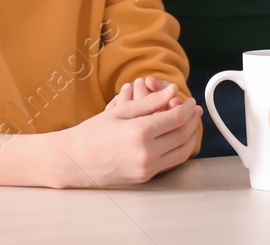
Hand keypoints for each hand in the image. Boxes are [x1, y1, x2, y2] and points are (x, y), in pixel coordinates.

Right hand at [64, 82, 201, 186]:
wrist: (75, 160)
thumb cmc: (93, 133)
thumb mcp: (121, 110)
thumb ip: (150, 101)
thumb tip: (172, 92)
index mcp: (141, 132)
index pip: (177, 117)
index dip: (187, 107)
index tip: (189, 100)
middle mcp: (147, 153)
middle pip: (183, 134)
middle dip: (192, 120)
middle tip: (194, 109)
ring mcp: (148, 168)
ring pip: (182, 151)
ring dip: (191, 136)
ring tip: (190, 123)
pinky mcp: (146, 177)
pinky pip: (171, 162)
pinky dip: (180, 149)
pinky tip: (178, 138)